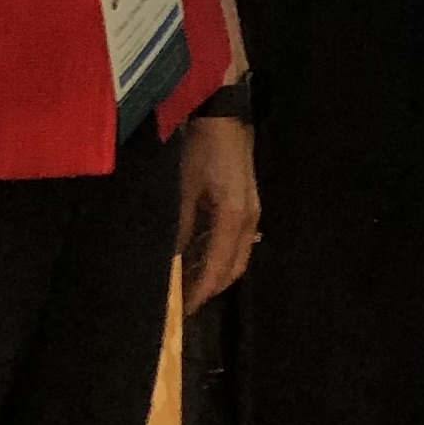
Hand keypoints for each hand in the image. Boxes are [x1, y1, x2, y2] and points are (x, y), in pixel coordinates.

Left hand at [177, 112, 259, 309]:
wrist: (223, 114)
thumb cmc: (201, 149)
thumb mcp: (183, 188)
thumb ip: (180, 228)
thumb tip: (171, 260)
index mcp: (234, 218)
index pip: (218, 268)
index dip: (201, 292)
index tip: (182, 310)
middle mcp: (249, 220)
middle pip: (234, 268)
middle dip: (211, 288)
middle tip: (185, 302)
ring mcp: (252, 211)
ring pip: (238, 256)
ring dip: (216, 273)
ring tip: (190, 283)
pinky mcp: (248, 203)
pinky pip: (237, 241)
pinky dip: (220, 255)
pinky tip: (200, 256)